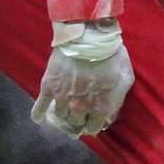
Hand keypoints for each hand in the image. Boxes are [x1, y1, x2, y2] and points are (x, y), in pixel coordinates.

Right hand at [33, 0, 133, 136]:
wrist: (89, 35)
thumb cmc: (111, 54)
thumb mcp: (125, 78)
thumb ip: (118, 101)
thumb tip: (110, 116)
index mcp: (100, 108)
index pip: (93, 128)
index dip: (93, 124)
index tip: (92, 118)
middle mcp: (80, 108)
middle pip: (75, 123)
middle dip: (78, 119)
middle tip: (79, 111)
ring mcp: (62, 98)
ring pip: (60, 116)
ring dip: (63, 115)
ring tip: (65, 108)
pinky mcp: (49, 86)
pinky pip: (40, 106)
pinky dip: (38, 114)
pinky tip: (38, 119)